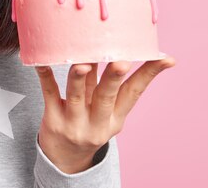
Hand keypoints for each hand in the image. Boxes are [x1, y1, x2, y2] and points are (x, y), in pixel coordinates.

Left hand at [35, 57, 175, 173]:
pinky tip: (43, 62)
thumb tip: (120, 50)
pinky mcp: (52, 119)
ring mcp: (74, 122)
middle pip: (106, 96)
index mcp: (116, 118)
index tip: (164, 58)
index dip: (149, 75)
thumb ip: (109, 86)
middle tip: (121, 62)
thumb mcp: (106, 113)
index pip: (134, 93)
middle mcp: (97, 122)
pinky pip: (50, 94)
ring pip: (77, 95)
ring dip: (80, 78)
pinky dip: (46, 77)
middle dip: (113, 78)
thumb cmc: (89, 124)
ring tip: (83, 63)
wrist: (64, 158)